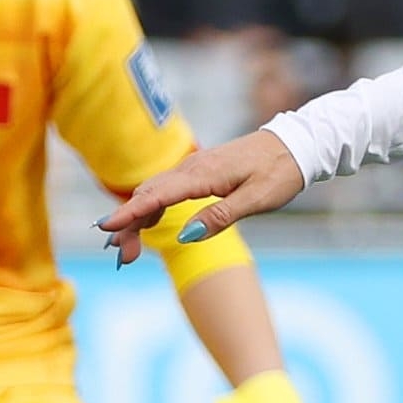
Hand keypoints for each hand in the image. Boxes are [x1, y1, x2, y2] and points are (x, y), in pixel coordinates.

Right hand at [102, 132, 308, 262]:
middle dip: (129, 225)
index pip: (157, 195)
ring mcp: (193, 167)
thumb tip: (185, 236)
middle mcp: (192, 167)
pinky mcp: (198, 171)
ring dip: (137, 218)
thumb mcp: (256, 200)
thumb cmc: (279, 172)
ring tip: (127, 249)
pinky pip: (166, 188)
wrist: (295, 145)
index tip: (106, 228)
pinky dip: (151, 207)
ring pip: (154, 192)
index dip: (130, 213)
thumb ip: (220, 216)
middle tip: (122, 257)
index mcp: (203, 174)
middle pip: (148, 195)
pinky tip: (147, 224)